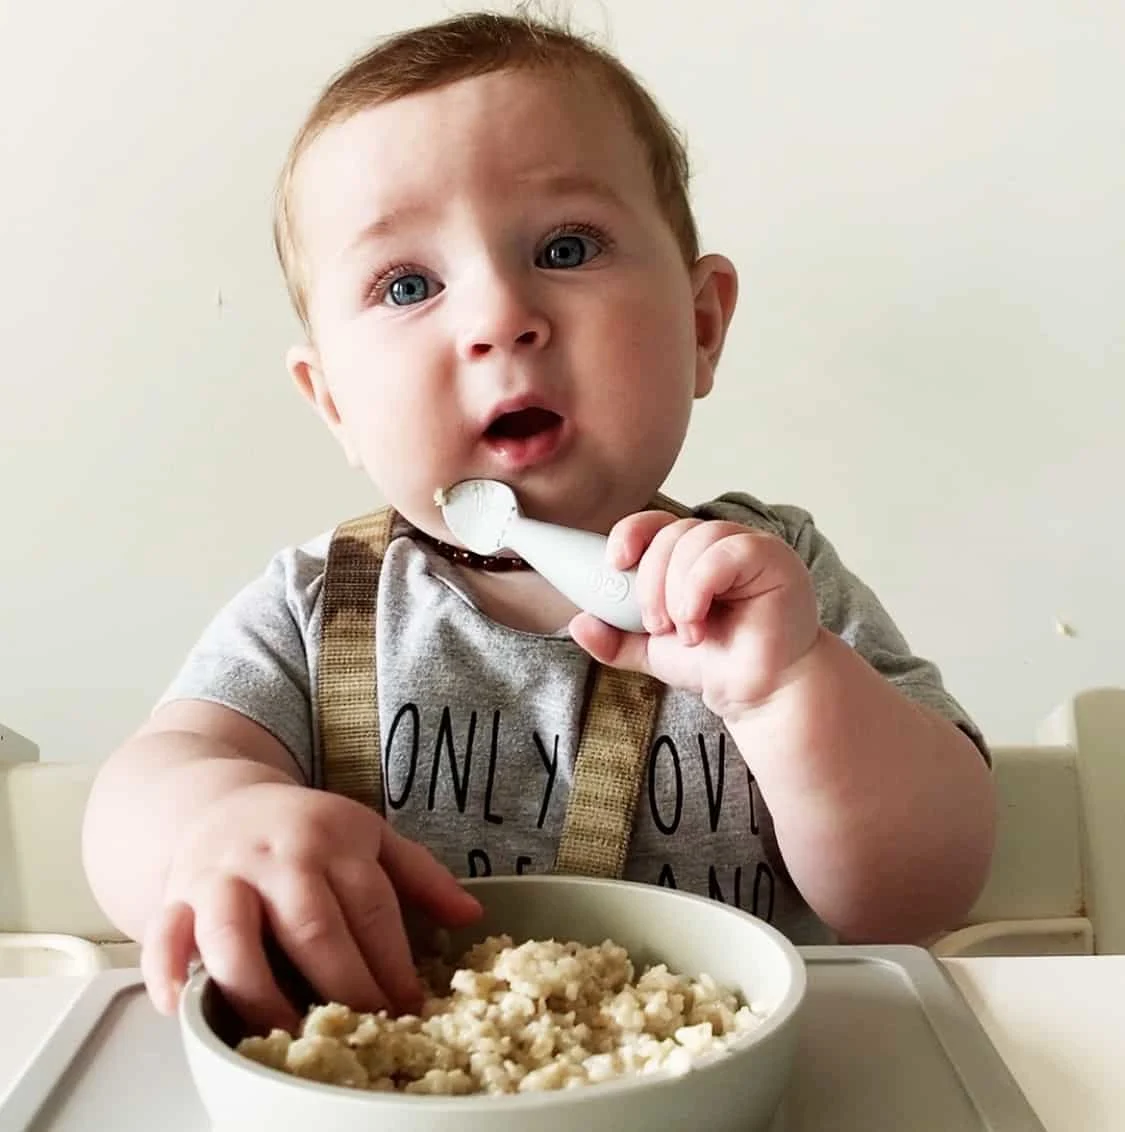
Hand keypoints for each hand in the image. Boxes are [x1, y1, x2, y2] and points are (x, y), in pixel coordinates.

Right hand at [141, 781, 481, 1032]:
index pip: (370, 905)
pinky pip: (163, 932)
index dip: (392, 960)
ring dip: (259, 990)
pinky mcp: (176, 895)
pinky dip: (167, 969)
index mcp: (334, 839)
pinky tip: (184, 1006)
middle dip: (341, 983)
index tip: (410, 1007)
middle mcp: (279, 856)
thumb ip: (419, 876)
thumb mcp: (369, 836)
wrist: (223, 799)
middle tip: (363, 1031)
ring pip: (235, 934)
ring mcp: (223, 875)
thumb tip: (472, 916)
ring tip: (288, 1035)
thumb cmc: (306, 830)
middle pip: (311, 924)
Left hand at [570, 513, 820, 721]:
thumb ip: (615, 638)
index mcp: (690, 555)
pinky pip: (725, 552)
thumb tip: (577, 623)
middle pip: (671, 533)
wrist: (759, 694)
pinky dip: (699, 587)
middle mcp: (720, 543)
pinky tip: (699, 621)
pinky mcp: (773, 559)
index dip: (631, 532)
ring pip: (695, 539)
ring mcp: (749, 547)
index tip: (614, 562)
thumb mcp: (652, 651)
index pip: (656, 522)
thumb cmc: (717, 664)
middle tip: (656, 625)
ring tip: (687, 631)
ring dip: (676, 591)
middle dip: (651, 582)